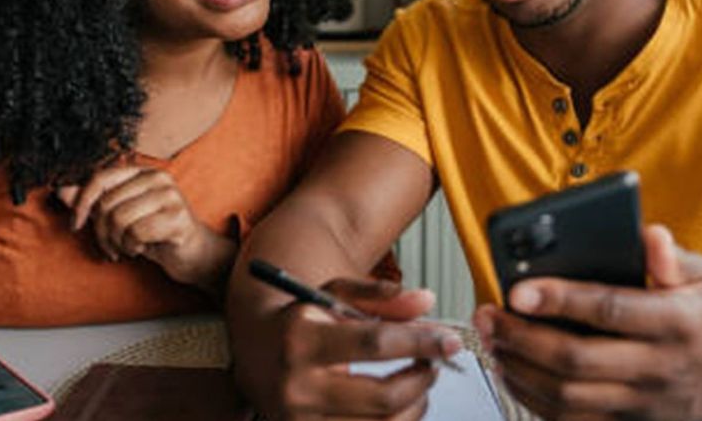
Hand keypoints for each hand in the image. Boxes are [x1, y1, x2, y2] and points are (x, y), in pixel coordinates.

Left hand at [56, 166, 234, 293]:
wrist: (192, 254)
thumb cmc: (154, 233)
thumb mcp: (119, 217)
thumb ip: (92, 202)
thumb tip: (60, 190)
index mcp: (142, 171)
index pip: (100, 178)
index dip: (82, 202)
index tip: (75, 224)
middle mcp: (157, 177)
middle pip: (107, 203)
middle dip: (101, 232)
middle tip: (111, 246)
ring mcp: (170, 195)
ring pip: (119, 219)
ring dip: (117, 242)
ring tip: (127, 248)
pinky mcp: (179, 217)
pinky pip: (136, 233)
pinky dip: (132, 247)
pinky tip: (142, 248)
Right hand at [256, 277, 461, 419]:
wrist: (252, 353)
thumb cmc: (297, 322)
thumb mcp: (331, 294)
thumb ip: (379, 296)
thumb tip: (426, 302)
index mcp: (300, 340)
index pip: (374, 344)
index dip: (419, 341)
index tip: (449, 341)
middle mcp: (297, 387)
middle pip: (383, 396)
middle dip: (422, 380)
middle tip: (434, 363)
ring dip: (415, 405)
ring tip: (418, 383)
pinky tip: (400, 405)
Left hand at [473, 225, 701, 419]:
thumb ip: (672, 258)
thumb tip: (647, 233)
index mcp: (678, 323)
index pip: (610, 309)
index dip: (560, 299)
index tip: (518, 290)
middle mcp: (660, 368)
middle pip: (577, 360)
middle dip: (522, 338)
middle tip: (488, 316)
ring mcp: (643, 403)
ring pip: (568, 397)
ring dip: (520, 370)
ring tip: (493, 342)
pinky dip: (534, 400)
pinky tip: (513, 372)